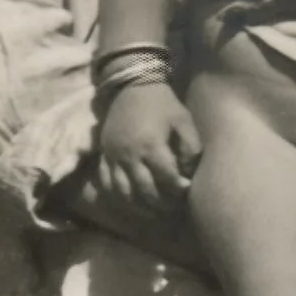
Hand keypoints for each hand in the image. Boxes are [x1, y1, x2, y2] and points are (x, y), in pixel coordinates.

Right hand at [96, 80, 199, 216]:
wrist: (131, 85)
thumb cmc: (162, 103)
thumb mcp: (183, 120)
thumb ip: (191, 147)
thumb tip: (188, 173)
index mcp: (151, 145)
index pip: (166, 178)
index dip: (178, 189)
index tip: (186, 191)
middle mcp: (130, 155)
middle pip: (145, 190)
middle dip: (161, 203)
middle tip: (173, 207)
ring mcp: (114, 156)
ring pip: (124, 192)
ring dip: (139, 206)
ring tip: (154, 210)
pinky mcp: (104, 155)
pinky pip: (106, 183)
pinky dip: (118, 197)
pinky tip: (130, 202)